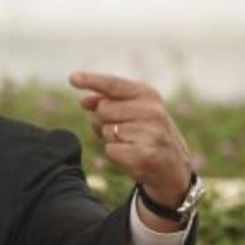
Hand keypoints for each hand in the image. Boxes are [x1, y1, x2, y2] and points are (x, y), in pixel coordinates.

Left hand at [69, 71, 192, 217]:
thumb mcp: (133, 111)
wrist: (172, 166)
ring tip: (130, 142)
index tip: (73, 78)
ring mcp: (150, 133)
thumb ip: (108, 102)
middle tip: (121, 129)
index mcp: (148, 95)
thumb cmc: (146, 133)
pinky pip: (110, 151)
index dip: (92, 80)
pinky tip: (132, 155)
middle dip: (103, 121)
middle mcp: (152, 111)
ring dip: (111, 139)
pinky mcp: (144, 155)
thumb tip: (84, 101)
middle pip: (102, 110)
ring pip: (106, 131)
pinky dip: (116, 154)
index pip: (114, 84)